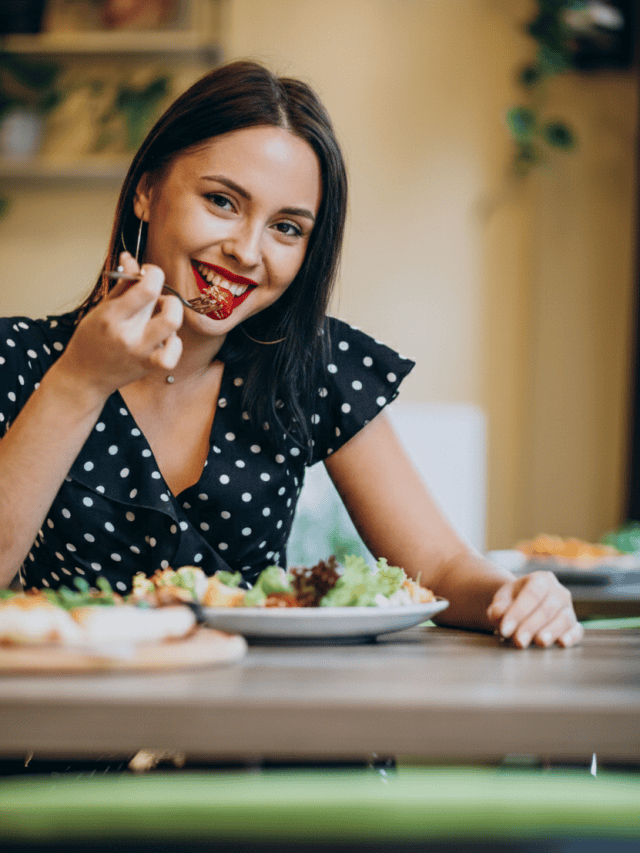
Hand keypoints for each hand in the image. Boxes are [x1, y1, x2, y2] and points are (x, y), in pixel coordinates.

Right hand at [58, 252, 183, 398]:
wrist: (84, 377)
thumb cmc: (91, 340)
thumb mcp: (102, 308)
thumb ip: (122, 284)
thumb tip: (130, 258)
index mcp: (112, 316)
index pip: (148, 288)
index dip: (155, 274)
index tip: (149, 274)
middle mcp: (127, 335)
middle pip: (166, 305)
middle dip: (164, 295)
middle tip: (154, 300)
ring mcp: (140, 352)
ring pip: (173, 326)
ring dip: (172, 315)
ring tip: (159, 318)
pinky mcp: (149, 366)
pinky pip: (172, 354)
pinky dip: (174, 343)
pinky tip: (164, 339)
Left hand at [487, 571, 582, 647]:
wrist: (524, 606)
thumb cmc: (513, 602)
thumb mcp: (502, 600)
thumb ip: (498, 606)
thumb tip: (497, 614)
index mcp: (541, 579)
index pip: (531, 594)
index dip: (518, 612)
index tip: (505, 629)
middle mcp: (558, 591)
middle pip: (546, 609)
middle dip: (531, 626)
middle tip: (518, 641)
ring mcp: (568, 608)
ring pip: (562, 620)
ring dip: (550, 632)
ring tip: (538, 642)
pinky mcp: (574, 624)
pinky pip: (577, 630)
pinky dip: (571, 637)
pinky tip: (562, 642)